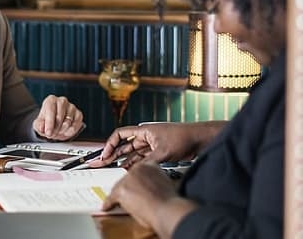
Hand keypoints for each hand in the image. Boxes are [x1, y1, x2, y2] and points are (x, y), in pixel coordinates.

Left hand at [32, 95, 83, 139]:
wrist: (55, 123)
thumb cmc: (46, 121)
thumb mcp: (39, 124)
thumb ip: (39, 125)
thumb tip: (42, 127)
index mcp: (51, 100)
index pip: (50, 110)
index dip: (49, 123)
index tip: (48, 132)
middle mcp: (62, 101)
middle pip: (60, 116)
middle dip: (55, 129)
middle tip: (52, 135)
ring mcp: (71, 107)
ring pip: (68, 122)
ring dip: (62, 131)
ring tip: (58, 132)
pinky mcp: (79, 114)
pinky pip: (76, 125)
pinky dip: (70, 131)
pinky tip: (65, 132)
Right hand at [87, 122, 209, 168]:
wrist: (199, 139)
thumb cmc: (183, 137)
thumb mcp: (163, 152)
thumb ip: (147, 162)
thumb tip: (135, 171)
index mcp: (143, 131)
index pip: (120, 134)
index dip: (110, 144)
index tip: (105, 154)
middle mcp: (145, 137)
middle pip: (124, 145)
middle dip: (113, 153)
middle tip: (102, 162)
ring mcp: (151, 144)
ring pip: (132, 153)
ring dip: (123, 160)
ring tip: (113, 168)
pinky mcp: (158, 151)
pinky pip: (141, 158)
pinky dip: (134, 163)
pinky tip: (129, 169)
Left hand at [101, 161, 194, 235]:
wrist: (167, 210)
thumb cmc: (169, 203)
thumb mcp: (165, 186)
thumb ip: (155, 183)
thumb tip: (148, 190)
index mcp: (151, 165)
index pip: (137, 172)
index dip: (136, 182)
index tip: (135, 188)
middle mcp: (139, 168)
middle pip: (126, 178)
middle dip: (127, 188)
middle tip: (129, 197)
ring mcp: (129, 178)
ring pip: (118, 187)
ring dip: (120, 196)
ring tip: (122, 203)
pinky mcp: (121, 189)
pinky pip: (111, 197)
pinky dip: (109, 203)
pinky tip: (108, 206)